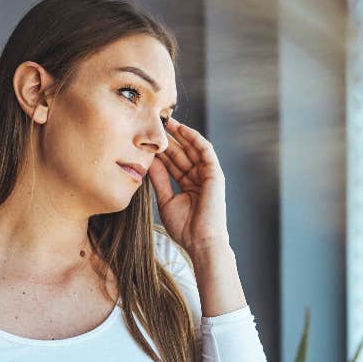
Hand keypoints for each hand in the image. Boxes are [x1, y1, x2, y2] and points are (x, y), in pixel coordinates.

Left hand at [146, 117, 228, 258]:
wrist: (200, 240)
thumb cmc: (184, 228)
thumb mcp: (166, 200)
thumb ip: (159, 180)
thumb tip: (149, 161)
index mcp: (188, 187)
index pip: (174, 164)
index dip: (162, 152)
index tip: (147, 140)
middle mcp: (199, 179)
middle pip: (183, 154)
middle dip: (170, 139)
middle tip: (155, 124)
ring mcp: (208, 175)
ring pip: (193, 149)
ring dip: (181, 134)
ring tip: (167, 121)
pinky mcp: (215, 173)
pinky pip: (205, 150)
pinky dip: (193, 138)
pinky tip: (181, 129)